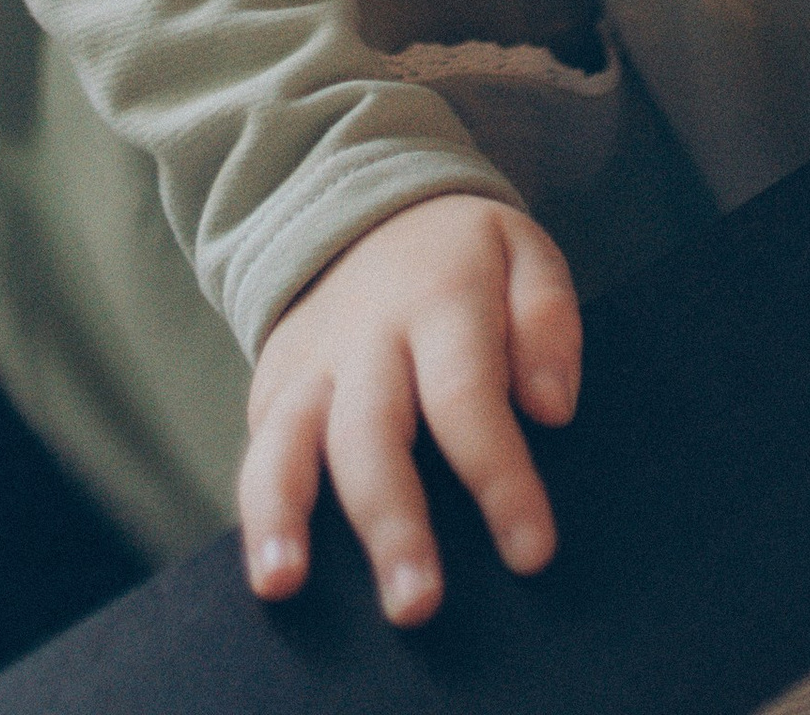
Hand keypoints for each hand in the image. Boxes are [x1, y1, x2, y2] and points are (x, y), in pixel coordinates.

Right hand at [239, 194, 580, 626]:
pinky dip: (256, 512)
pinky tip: (266, 572)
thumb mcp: (524, 253)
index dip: (498, 476)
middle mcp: (366, 335)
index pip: (467, 395)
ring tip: (284, 585)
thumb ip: (547, 320)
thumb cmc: (465, 258)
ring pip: (291, 441)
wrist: (366, 205)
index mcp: (441, 299)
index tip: (531, 551)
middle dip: (392, 523)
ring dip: (285, 515)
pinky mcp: (272, 383)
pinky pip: (257, 452)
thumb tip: (553, 408)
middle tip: (417, 605)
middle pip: (373, 433)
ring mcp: (310, 361)